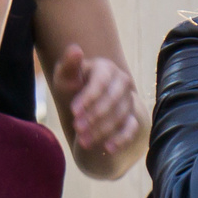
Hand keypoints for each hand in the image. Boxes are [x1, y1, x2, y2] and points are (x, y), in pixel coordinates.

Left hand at [48, 44, 141, 161]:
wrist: (87, 103)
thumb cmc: (73, 86)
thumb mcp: (65, 76)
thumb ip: (68, 64)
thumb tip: (75, 49)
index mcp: (106, 68)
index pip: (102, 82)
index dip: (89, 97)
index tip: (73, 111)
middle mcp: (122, 82)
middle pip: (113, 100)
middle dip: (95, 115)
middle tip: (77, 128)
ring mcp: (129, 100)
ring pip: (120, 116)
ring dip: (102, 130)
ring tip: (83, 141)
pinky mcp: (132, 117)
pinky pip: (132, 128)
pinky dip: (122, 139)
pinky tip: (108, 148)